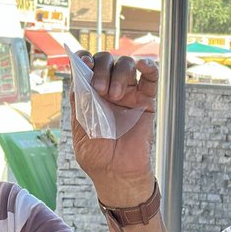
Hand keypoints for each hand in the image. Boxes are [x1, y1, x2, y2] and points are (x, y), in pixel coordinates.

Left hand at [73, 51, 157, 204]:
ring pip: (126, 65)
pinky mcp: (146, 101)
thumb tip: (80, 72)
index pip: (87, 65)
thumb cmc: (96, 154)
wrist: (116, 173)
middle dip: (101, 69)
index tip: (84, 63)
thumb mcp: (80, 125)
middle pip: (107, 61)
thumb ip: (79, 99)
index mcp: (89, 94)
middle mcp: (109, 89)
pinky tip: (143, 64)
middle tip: (99, 90)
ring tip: (115, 96)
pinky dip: (149, 66)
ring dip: (119, 74)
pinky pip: (151, 78)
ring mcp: (129, 94)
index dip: (85, 59)